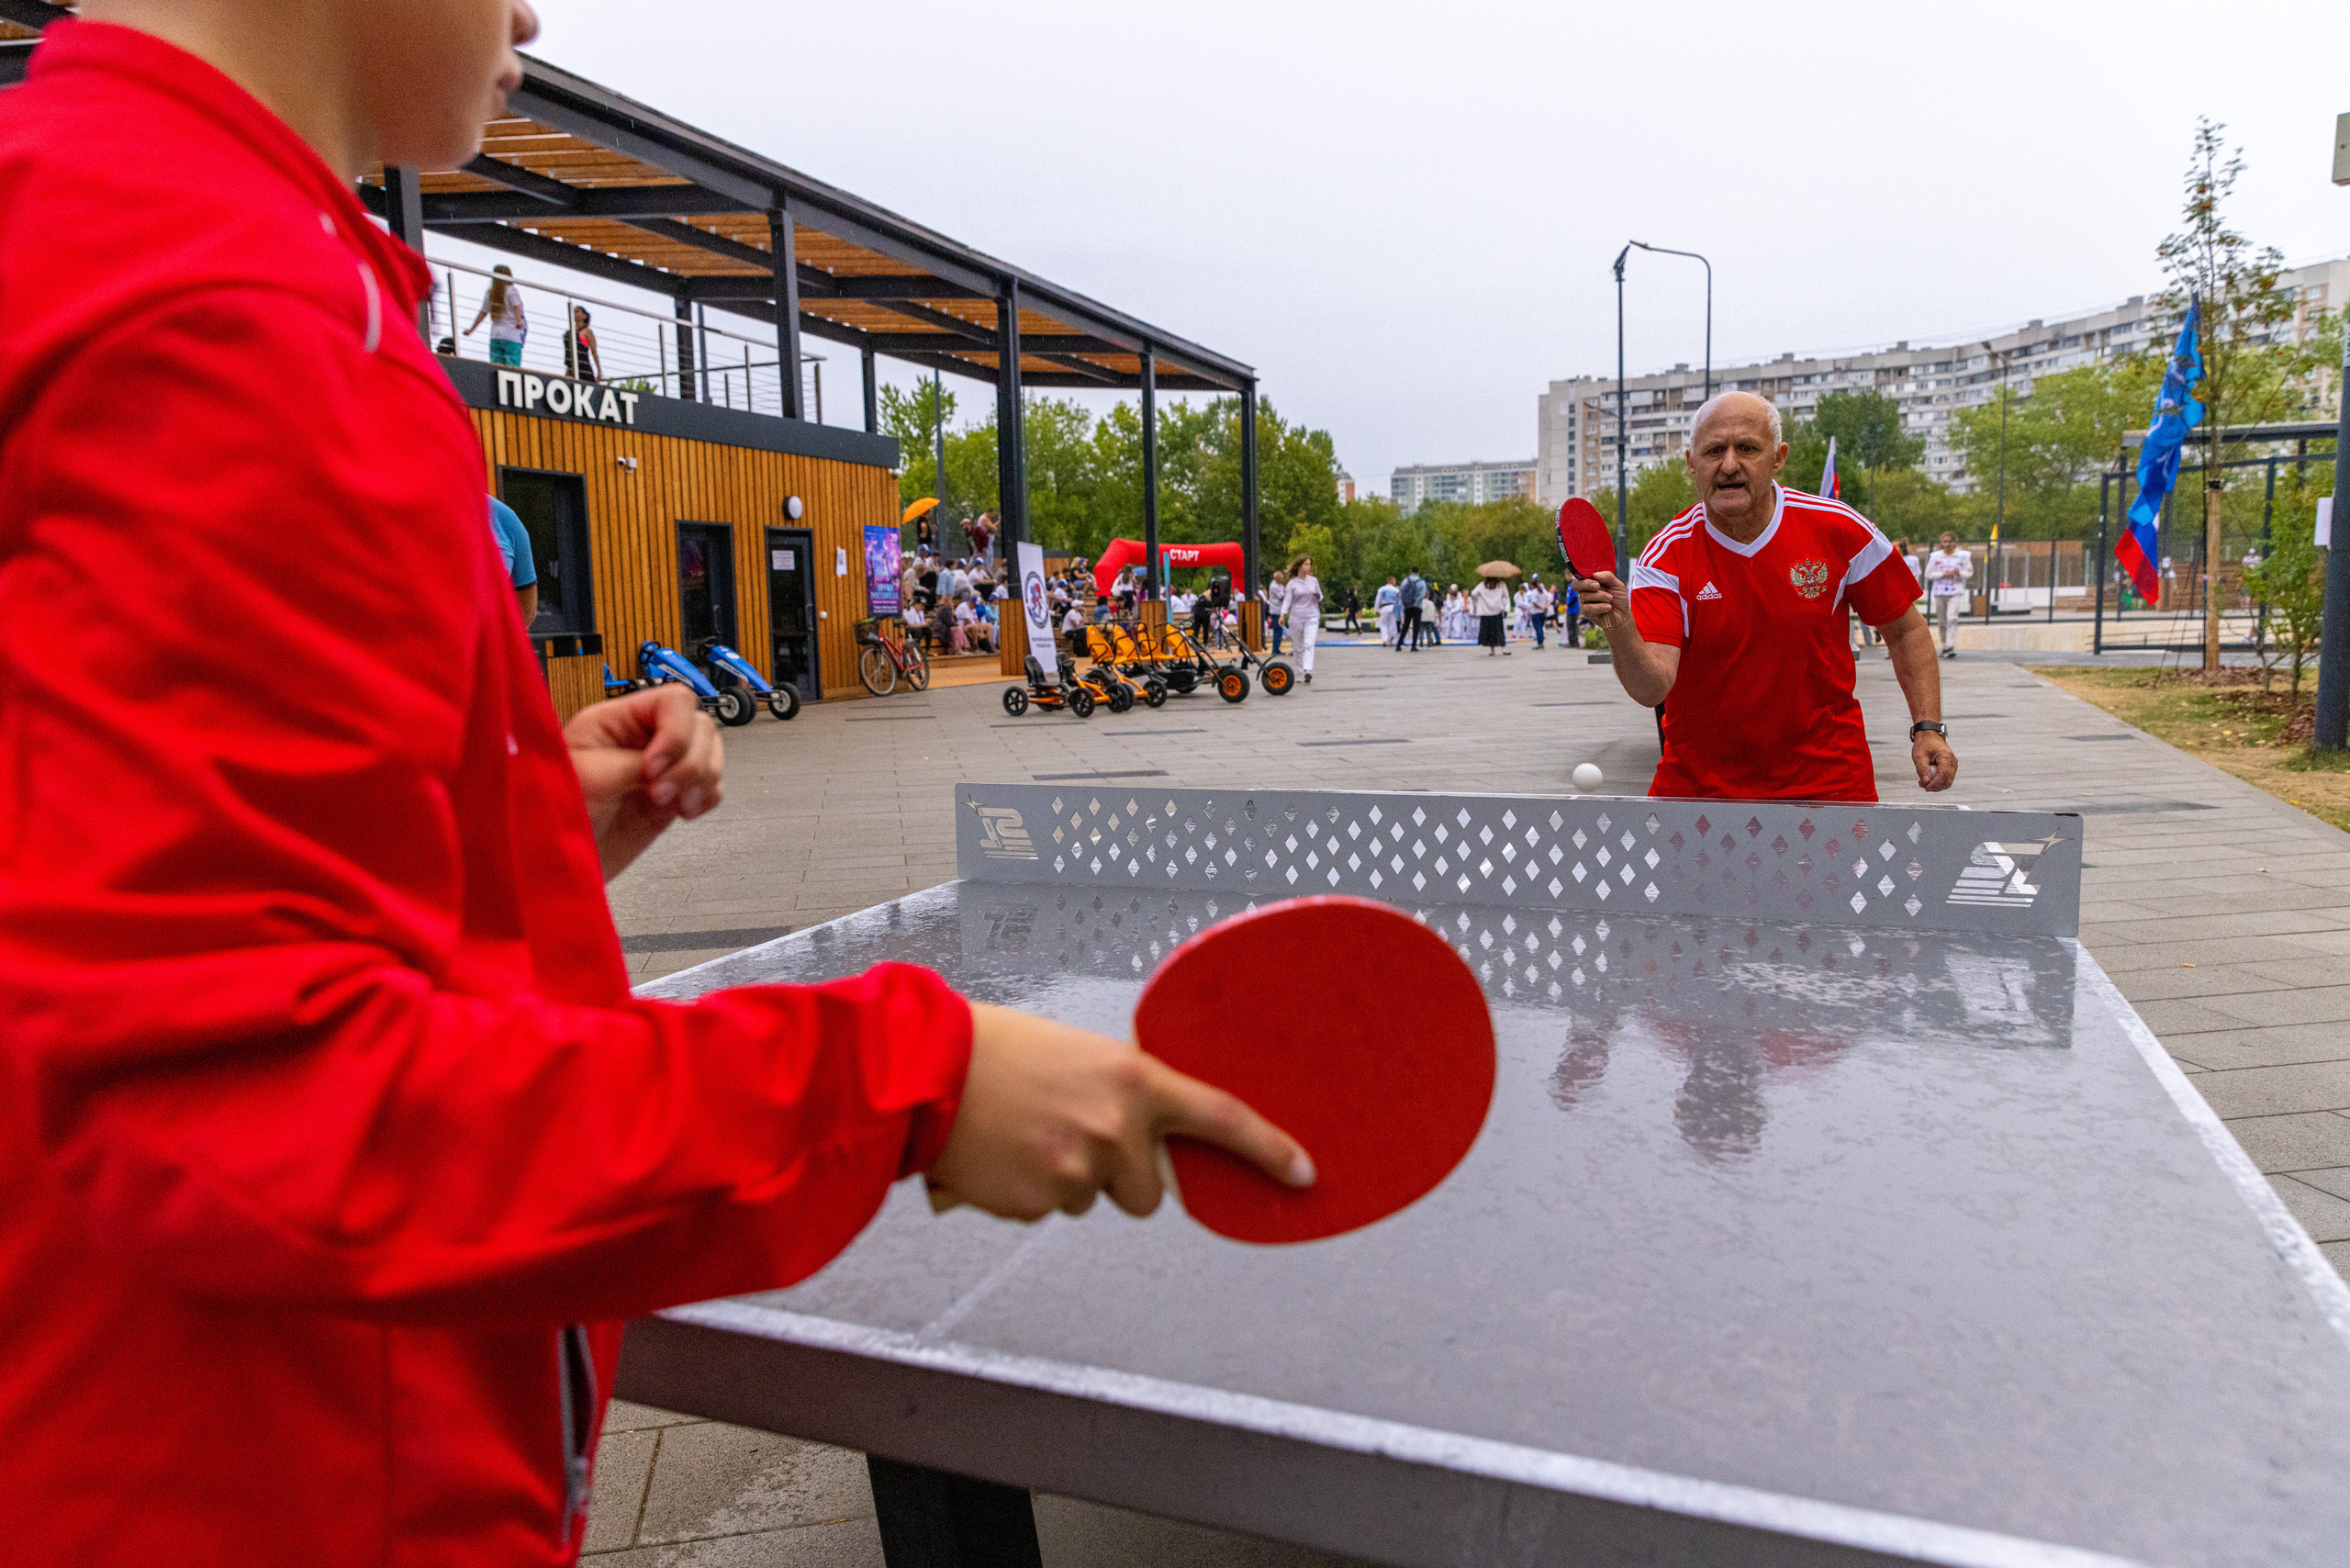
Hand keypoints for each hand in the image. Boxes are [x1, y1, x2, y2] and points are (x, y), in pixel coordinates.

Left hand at [564, 684, 724, 878]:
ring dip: (702, 780)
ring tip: (674, 805)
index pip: (672, 701)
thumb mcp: (590, 779)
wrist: (559, 861)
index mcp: (616, 720)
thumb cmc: (556, 816)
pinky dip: (707, 798)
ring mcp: (662, 766)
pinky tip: (683, 812)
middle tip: (659, 795)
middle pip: (699, 726)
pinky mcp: (674, 795)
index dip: (675, 733)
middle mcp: (643, 737)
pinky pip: (713, 784)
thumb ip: (633, 764)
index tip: (653, 770)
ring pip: (711, 753)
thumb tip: (669, 767)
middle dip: (689, 763)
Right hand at [926, 1004, 1314, 1220]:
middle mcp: (1117, 1130)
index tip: (1303, 1173)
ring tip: (1025, 1134)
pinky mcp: (1041, 1203)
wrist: (927, 1071)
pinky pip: (1049, 1211)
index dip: (1269, 1150)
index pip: (1223, 1119)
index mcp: (1135, 1081)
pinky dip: (1029, 1190)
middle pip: (1148, 1191)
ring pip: (1094, 1200)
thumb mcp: (1082, 1055)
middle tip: (1067, 1132)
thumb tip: (1149, 1127)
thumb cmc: (1000, 1051)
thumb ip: (1125, 1092)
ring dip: (1068, 1179)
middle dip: (1116, 1174)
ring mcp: (1080, 1172)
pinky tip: (1003, 1153)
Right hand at [1575, 571, 1626, 626]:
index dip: (1584, 575)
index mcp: (1591, 581)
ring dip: (1599, 596)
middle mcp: (1586, 590)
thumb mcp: (1617, 585)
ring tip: (1610, 598)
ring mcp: (1584, 601)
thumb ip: (1608, 577)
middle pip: (1576, 585)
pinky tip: (1608, 607)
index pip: (1581, 576)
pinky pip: (1587, 607)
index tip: (1594, 576)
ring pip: (1584, 596)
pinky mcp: (1585, 612)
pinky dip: (1599, 607)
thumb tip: (1595, 574)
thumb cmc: (1619, 598)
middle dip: (1586, 584)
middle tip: (1597, 586)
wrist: (1622, 615)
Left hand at [1912, 730, 1956, 791]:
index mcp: (1946, 756)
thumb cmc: (1924, 744)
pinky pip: (1946, 778)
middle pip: (1948, 781)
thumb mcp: (1919, 756)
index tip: (1926, 788)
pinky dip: (1937, 781)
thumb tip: (1926, 782)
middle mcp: (1952, 761)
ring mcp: (1952, 764)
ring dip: (1936, 785)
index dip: (1935, 784)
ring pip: (1947, 781)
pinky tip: (1928, 779)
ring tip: (1923, 781)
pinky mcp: (1950, 767)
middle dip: (1936, 786)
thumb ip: (1922, 770)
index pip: (1944, 775)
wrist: (1928, 736)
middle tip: (1923, 785)